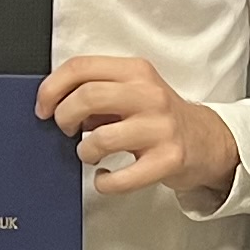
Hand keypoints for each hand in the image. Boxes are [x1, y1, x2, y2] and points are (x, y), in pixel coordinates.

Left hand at [36, 54, 241, 208]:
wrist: (206, 140)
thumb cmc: (158, 117)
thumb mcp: (132, 91)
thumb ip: (98, 91)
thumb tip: (56, 104)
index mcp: (136, 71)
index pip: (81, 67)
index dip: (52, 88)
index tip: (43, 107)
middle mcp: (149, 94)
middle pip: (87, 97)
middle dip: (64, 117)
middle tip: (65, 130)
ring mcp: (160, 128)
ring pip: (101, 138)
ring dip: (84, 151)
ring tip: (90, 153)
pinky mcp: (168, 160)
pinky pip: (122, 178)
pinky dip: (105, 182)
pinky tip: (105, 177)